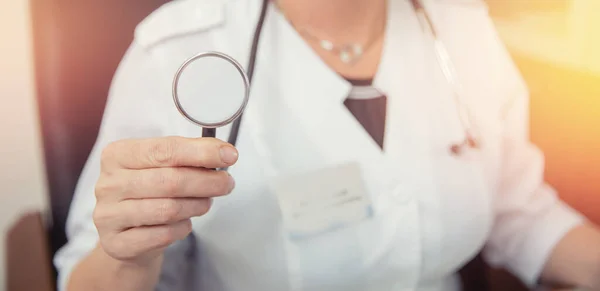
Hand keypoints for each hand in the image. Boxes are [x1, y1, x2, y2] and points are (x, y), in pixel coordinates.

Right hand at [93, 136, 237, 264]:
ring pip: (169, 209)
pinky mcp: (116, 243)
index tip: (229, 155)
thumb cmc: (148, 191)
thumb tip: (223, 152)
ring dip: (197, 205)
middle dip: (207, 182)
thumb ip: (189, 154)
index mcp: (118, 155)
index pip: (165, 150)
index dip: (201, 153)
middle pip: (170, 180)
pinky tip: (184, 222)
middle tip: (226, 183)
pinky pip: (164, 235)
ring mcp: (108, 215)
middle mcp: (108, 184)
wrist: (124, 233)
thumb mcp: (162, 165)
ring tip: (205, 202)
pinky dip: (183, 227)